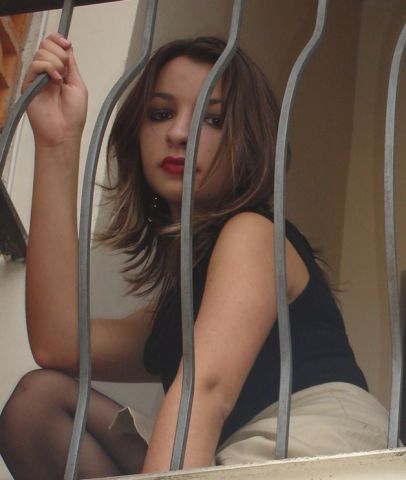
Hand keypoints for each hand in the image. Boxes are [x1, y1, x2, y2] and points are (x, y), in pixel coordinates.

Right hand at [22, 33, 87, 147]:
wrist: (64, 132)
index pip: (54, 46)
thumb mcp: (78, 85)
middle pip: (46, 45)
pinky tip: (55, 81)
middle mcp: (47, 72)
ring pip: (41, 53)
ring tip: (60, 80)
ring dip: (56, 63)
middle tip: (65, 71)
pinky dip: (48, 69)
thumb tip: (68, 47)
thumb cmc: (73, 115)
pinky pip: (35, 66)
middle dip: (59, 54)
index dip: (59, 40)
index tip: (67, 45)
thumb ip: (72, 65)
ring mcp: (37, 78)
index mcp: (60, 71)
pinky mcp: (28, 84)